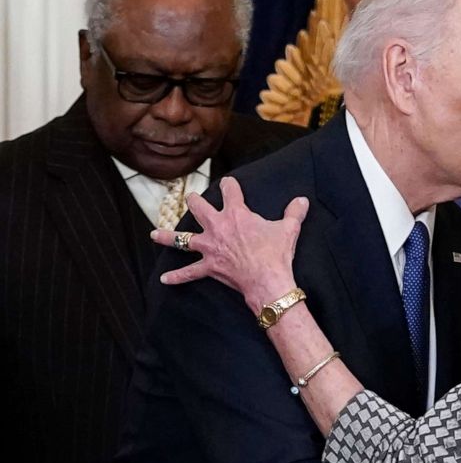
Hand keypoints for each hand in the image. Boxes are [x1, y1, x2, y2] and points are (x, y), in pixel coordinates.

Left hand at [150, 177, 309, 310]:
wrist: (267, 280)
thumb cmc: (276, 253)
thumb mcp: (289, 229)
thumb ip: (294, 212)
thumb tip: (302, 200)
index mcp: (236, 214)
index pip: (229, 190)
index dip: (229, 185)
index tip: (228, 183)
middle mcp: (217, 227)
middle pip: (199, 208)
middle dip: (194, 202)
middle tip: (192, 199)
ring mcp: (209, 248)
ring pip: (182, 239)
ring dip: (168, 236)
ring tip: (155, 233)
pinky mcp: (209, 267)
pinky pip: (189, 272)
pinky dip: (177, 277)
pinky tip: (165, 279)